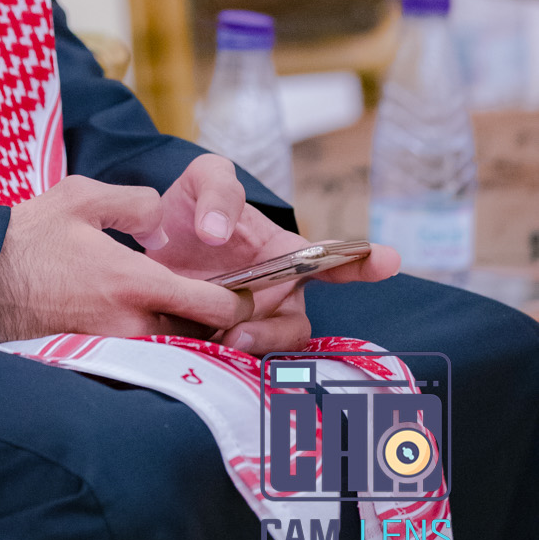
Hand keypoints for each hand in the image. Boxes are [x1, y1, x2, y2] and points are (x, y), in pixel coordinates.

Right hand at [0, 175, 255, 343]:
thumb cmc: (30, 235)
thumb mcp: (81, 196)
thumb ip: (135, 202)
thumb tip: (161, 219)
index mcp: (136, 282)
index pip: (215, 307)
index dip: (241, 301)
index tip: (246, 291)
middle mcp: (132, 323)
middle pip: (200, 334)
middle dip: (215, 320)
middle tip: (220, 299)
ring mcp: (113, 346)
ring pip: (171, 347)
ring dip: (184, 332)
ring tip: (183, 309)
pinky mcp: (95, 357)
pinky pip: (141, 354)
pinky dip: (153, 342)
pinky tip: (144, 321)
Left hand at [138, 154, 399, 354]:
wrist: (149, 242)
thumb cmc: (192, 207)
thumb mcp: (204, 178)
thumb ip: (219, 190)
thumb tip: (218, 231)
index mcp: (287, 254)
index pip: (335, 261)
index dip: (364, 262)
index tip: (389, 260)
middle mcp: (277, 295)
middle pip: (294, 325)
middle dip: (273, 333)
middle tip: (242, 333)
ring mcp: (249, 322)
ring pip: (264, 348)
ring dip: (247, 347)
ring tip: (220, 338)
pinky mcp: (216, 341)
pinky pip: (228, 361)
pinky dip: (216, 357)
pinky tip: (197, 345)